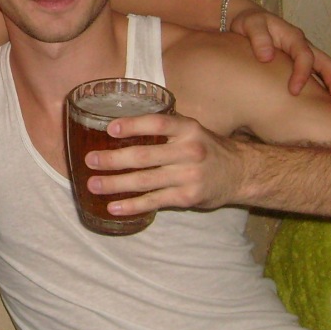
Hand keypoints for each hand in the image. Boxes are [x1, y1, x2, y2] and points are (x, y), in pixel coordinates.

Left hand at [83, 112, 243, 213]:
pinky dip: (132, 205)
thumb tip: (122, 127)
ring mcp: (189, 176)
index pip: (157, 123)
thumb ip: (165, 128)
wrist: (240, 173)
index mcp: (188, 128)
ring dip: (115, 184)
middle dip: (113, 159)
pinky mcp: (187, 197)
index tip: (110, 128)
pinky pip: (154, 201)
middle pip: (144, 156)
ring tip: (94, 184)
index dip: (133, 125)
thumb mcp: (191, 130)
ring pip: (145, 181)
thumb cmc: (207, 148)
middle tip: (90, 161)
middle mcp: (189, 151)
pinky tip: (114, 206)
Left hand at [228, 5, 330, 102]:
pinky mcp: (302, 60)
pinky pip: (321, 71)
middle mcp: (303, 44)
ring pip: (329, 67)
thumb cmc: (249, 23)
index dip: (302, 74)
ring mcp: (305, 52)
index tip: (294, 91)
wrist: (247, 19)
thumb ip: (259, 38)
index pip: (304, 56)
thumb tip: (267, 57)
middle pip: (326, 62)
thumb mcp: (250, 25)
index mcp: (293, 37)